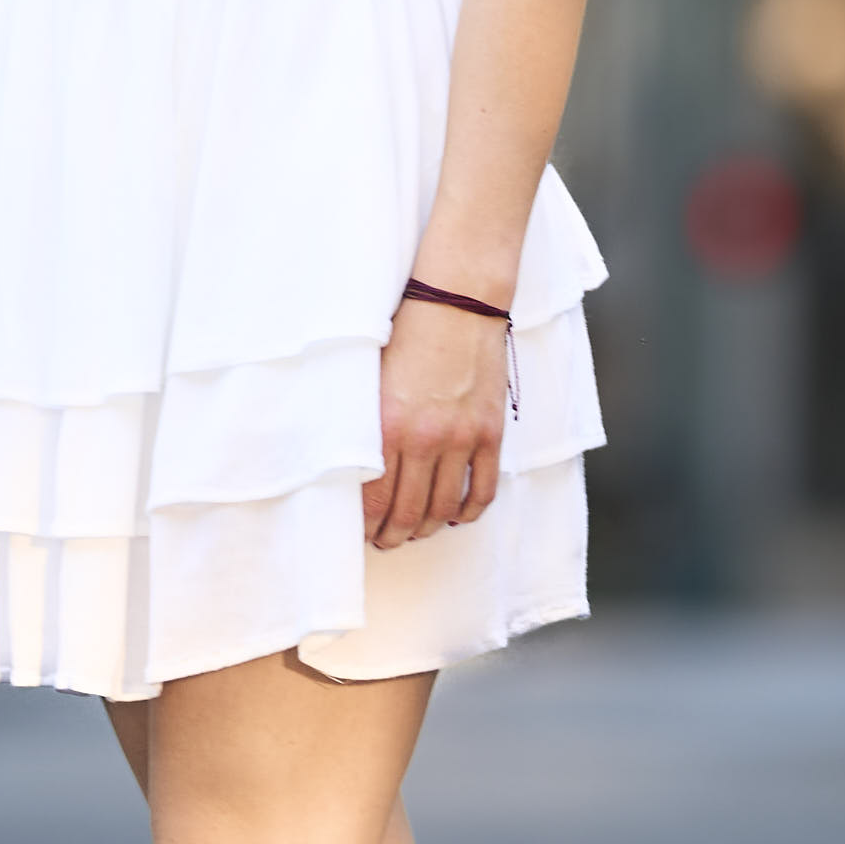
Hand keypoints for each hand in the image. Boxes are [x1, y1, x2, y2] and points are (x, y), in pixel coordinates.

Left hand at [365, 299, 506, 547]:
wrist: (457, 302)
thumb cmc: (407, 333)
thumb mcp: (370, 376)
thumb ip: (364, 422)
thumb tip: (354, 465)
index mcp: (387, 425)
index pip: (374, 498)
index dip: (368, 524)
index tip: (362, 531)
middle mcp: (424, 438)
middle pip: (408, 511)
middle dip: (393, 535)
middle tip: (386, 541)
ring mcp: (462, 438)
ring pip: (444, 507)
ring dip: (428, 527)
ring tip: (416, 532)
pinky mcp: (491, 433)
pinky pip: (484, 488)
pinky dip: (470, 510)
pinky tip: (457, 515)